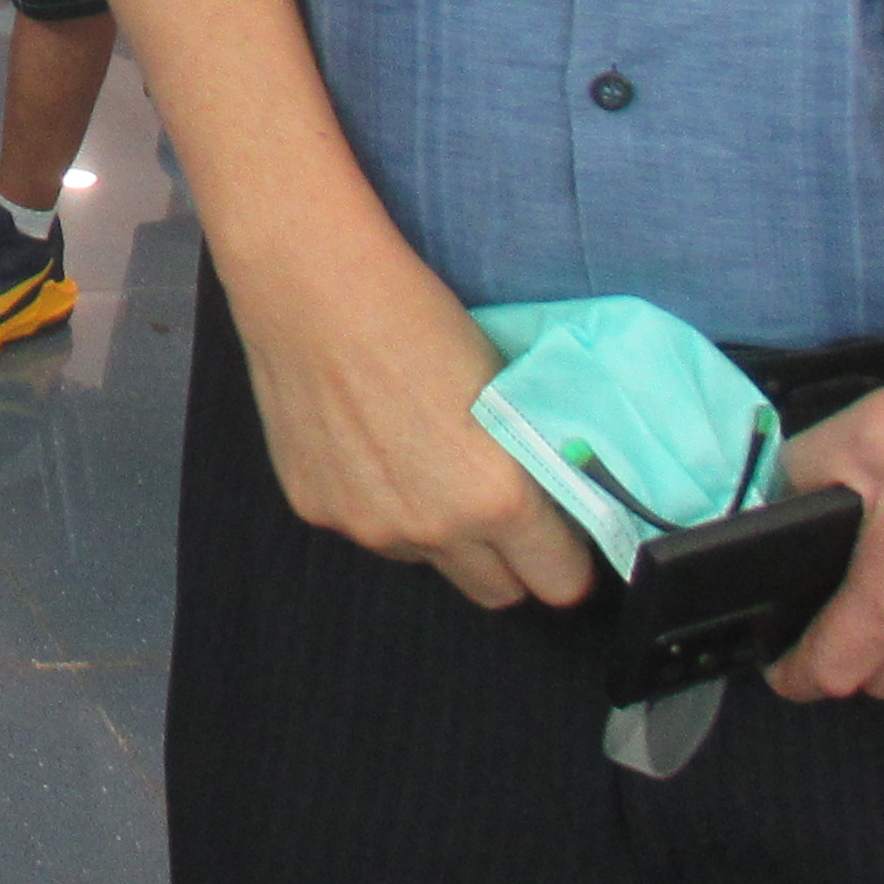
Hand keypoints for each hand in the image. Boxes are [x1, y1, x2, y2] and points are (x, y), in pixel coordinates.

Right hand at [221, 256, 598, 611]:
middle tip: (500, 505)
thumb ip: (532, 465)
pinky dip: (379, 504)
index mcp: (497, 498)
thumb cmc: (424, 319)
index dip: (568, 560)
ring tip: (420, 458)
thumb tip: (553, 503)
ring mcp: (368, 527)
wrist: (316, 289)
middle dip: (510, 561)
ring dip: (440, 533)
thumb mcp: (507, 394)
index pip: (559, 583)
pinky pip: (370, 530)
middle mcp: (434, 530)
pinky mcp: (316, 511)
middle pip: (497, 593)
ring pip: (429, 561)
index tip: (562, 536)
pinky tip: (364, 444)